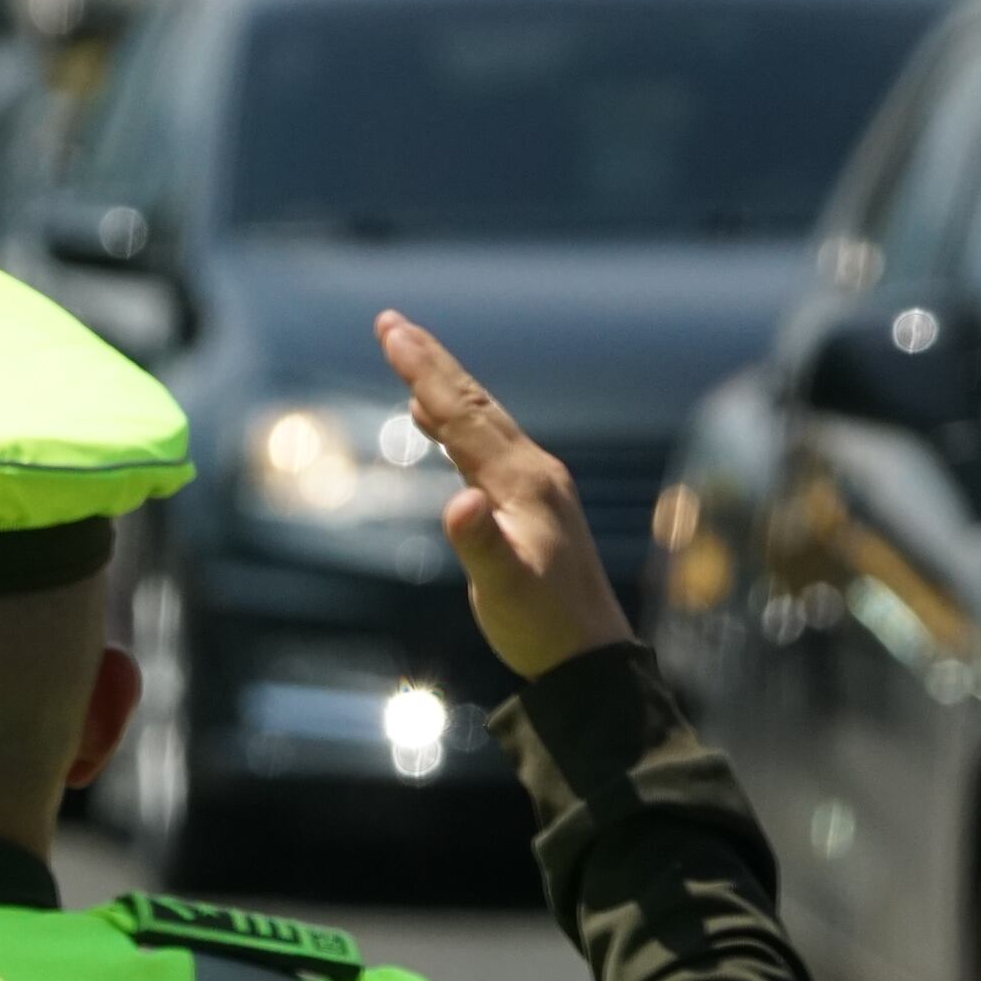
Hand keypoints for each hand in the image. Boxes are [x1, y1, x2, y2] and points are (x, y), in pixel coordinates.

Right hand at [379, 308, 630, 675]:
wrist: (589, 657)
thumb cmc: (543, 627)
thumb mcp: (505, 590)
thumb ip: (480, 544)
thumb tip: (457, 501)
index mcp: (522, 482)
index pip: (462, 416)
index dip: (423, 373)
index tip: (391, 332)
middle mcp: (533, 471)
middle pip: (474, 404)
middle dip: (431, 362)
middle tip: (391, 323)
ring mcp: (537, 484)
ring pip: (482, 420)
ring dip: (444, 386)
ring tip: (411, 356)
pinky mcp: (533, 503)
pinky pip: (487, 446)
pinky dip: (457, 423)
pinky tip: (439, 424)